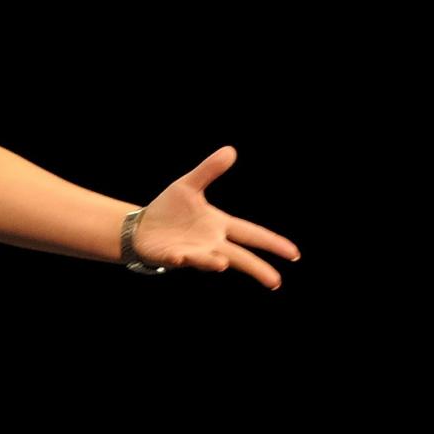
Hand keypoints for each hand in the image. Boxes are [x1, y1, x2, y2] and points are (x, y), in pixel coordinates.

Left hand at [132, 146, 299, 289]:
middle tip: (275, 282)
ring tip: (223, 264)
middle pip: (239, 256)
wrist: (141, 226)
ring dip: (214, 261)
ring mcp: (192, 252)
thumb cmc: (170, 210)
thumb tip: (230, 150)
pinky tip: (179, 257)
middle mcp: (210, 243)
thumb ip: (209, 170)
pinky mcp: (171, 256)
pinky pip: (177, 258)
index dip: (271, 242)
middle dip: (257, 268)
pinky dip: (180, 258)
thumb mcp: (189, 185)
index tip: (293, 253)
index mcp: (219, 225)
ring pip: (207, 259)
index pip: (251, 234)